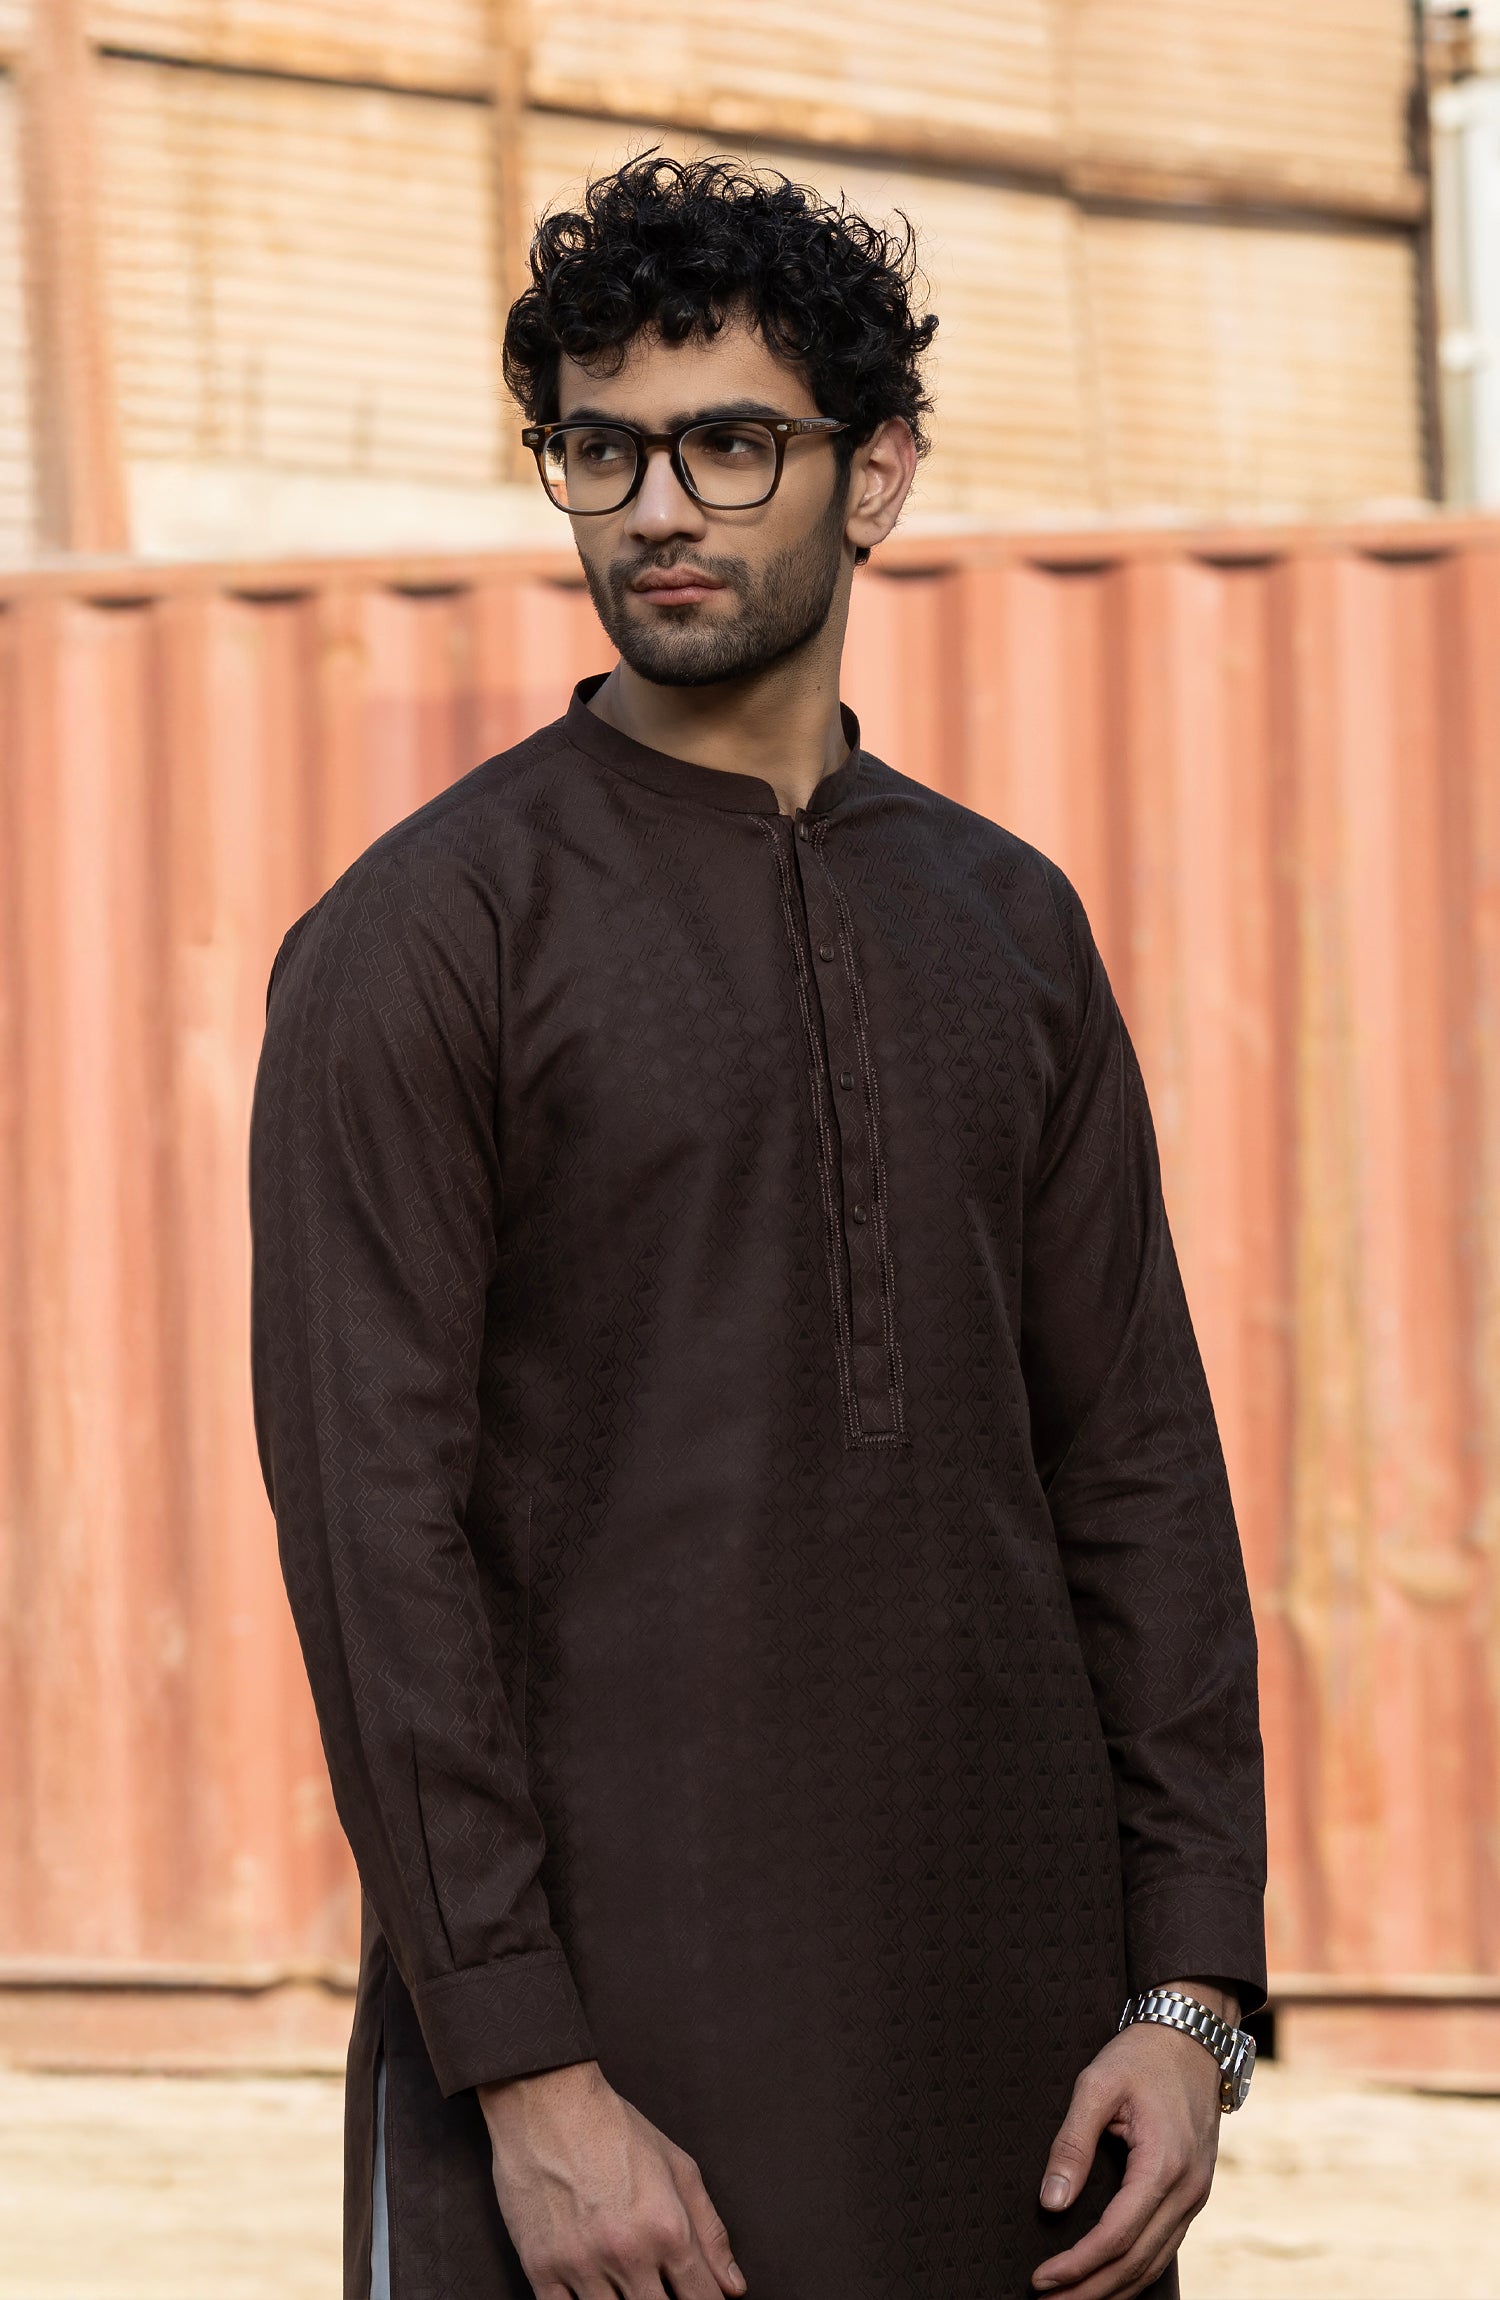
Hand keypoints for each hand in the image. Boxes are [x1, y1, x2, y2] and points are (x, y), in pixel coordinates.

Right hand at [478, 2059, 746, 2299]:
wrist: (548, 2103)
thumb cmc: (616, 2130)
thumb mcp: (678, 2168)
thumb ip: (710, 2232)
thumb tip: (733, 2290)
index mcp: (667, 2228)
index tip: (697, 2299)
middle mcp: (627, 2252)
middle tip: (658, 2288)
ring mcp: (580, 2265)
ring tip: (626, 2284)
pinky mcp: (540, 2268)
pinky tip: (592, 2293)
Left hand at [1032, 1982, 1235, 2298]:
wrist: (1192, 2037)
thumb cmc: (1141, 2056)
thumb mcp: (1097, 2085)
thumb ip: (1072, 2144)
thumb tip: (1051, 2203)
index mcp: (1164, 2164)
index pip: (1117, 2236)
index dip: (1079, 2265)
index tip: (1042, 2279)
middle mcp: (1187, 2189)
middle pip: (1137, 2261)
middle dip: (1092, 2290)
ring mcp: (1196, 2195)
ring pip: (1154, 2262)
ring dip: (1113, 2288)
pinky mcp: (1194, 2193)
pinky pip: (1165, 2246)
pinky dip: (1136, 2271)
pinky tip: (1108, 2279)